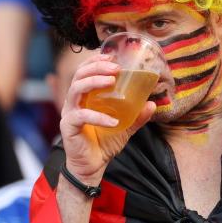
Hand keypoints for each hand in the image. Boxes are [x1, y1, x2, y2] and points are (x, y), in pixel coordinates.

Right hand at [59, 53, 155, 183]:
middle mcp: (74, 102)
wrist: (92, 167)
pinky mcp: (69, 127)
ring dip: (93, 82)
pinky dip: (98, 117)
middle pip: (78, 76)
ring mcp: (69, 113)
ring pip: (75, 90)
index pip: (84, 72)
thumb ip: (136, 116)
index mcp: (84, 98)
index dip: (95, 61)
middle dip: (96, 67)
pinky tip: (113, 121)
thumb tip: (152, 104)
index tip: (111, 55)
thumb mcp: (125, 127)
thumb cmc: (104, 144)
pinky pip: (81, 117)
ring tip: (111, 81)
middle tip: (115, 67)